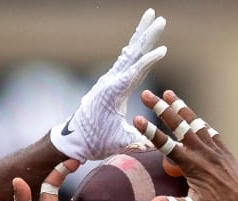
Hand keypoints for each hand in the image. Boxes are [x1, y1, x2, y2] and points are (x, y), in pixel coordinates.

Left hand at [49, 8, 166, 161]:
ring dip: (141, 35)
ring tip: (151, 17)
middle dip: (146, 35)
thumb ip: (136, 141)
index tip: (163, 50)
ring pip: (129, 53)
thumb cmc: (95, 142)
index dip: (149, 60)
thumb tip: (153, 145)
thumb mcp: (117, 143)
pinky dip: (134, 49)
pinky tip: (137, 41)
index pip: (135, 71)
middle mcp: (110, 81)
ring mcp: (109, 80)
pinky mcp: (110, 84)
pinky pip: (124, 62)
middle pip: (132, 53)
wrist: (74, 140)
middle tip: (159, 18)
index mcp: (113, 92)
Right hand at [133, 89, 237, 200]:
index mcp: (193, 166)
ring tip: (169, 93)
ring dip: (181, 108)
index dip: (151, 131)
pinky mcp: (223, 152)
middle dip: (162, 108)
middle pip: (179, 125)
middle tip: (148, 94)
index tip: (138, 118)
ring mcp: (215, 150)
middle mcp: (203, 153)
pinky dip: (199, 122)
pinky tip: (194, 117)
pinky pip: (209, 131)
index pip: (166, 144)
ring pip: (195, 123)